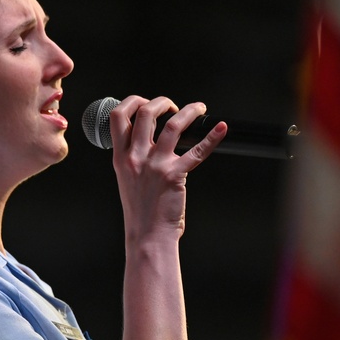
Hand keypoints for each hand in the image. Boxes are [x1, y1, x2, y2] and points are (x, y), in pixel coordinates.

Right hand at [107, 96, 226, 242]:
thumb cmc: (141, 212)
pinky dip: (212, 137)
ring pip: (171, 125)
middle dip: (161, 102)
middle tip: (172, 107)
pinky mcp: (174, 175)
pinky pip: (197, 151)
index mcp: (121, 157)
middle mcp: (135, 158)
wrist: (147, 237)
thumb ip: (135, 159)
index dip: (132, 102)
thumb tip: (149, 141)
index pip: (118, 116)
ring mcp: (155, 165)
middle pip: (145, 113)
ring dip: (188, 111)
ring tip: (197, 109)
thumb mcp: (128, 180)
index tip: (144, 102)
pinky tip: (221, 129)